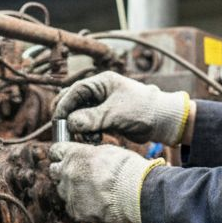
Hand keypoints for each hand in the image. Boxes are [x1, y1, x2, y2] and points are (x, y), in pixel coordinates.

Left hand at [48, 142, 164, 222]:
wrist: (135, 192)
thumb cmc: (126, 168)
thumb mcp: (106, 151)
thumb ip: (88, 155)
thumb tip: (85, 158)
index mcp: (74, 154)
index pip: (55, 151)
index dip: (60, 154)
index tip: (63, 156)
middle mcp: (67, 173)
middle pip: (54, 171)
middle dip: (63, 172)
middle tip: (77, 174)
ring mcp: (70, 193)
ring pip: (62, 190)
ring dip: (71, 189)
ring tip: (90, 190)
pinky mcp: (76, 211)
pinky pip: (71, 207)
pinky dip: (80, 205)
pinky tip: (93, 202)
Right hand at [53, 72, 189, 145]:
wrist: (163, 121)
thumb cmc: (144, 110)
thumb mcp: (116, 113)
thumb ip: (92, 118)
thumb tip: (70, 123)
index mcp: (101, 83)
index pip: (75, 91)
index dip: (64, 105)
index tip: (59, 121)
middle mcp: (99, 92)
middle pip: (74, 103)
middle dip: (70, 118)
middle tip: (68, 132)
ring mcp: (102, 106)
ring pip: (80, 117)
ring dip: (80, 129)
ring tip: (89, 138)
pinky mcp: (105, 119)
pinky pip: (89, 126)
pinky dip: (88, 133)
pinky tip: (95, 140)